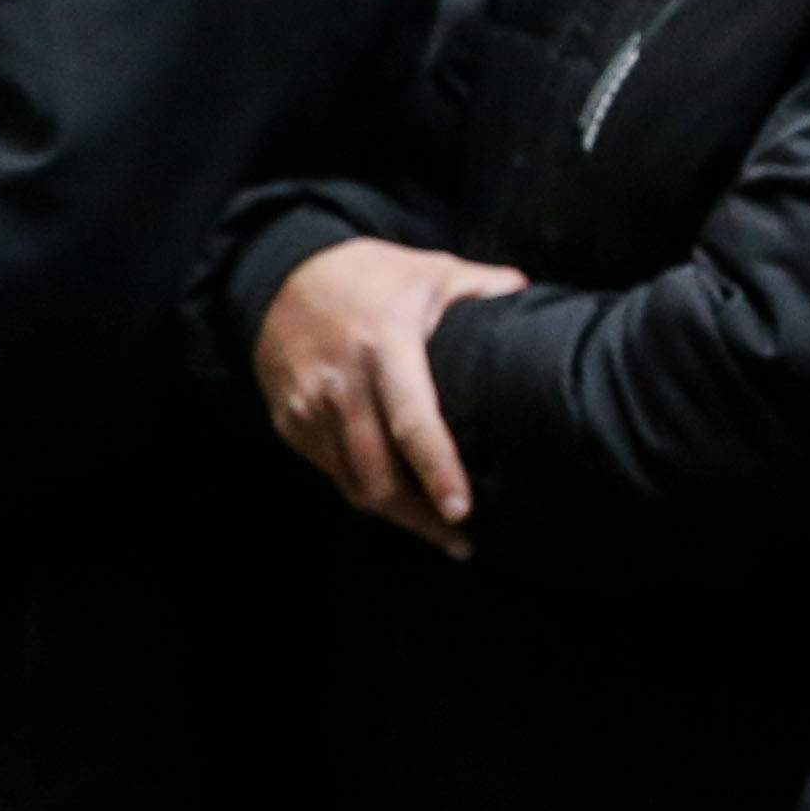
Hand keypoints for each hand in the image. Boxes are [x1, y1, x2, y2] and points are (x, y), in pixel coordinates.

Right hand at [254, 236, 527, 554]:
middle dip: (420, 517)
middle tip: (463, 541)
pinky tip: (397, 504)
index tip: (463, 511)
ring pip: (352, 482)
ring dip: (395, 514)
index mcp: (384, 346)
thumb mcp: (430, 269)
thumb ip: (483, 287)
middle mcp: (341, 383)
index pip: (412, 421)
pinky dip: (364, 492)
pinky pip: (331, 472)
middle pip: (378, 473)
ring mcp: (308, 407)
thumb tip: (530, 294)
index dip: (437, 470)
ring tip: (439, 534)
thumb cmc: (370, 275)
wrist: (279, 275)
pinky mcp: (289, 423)